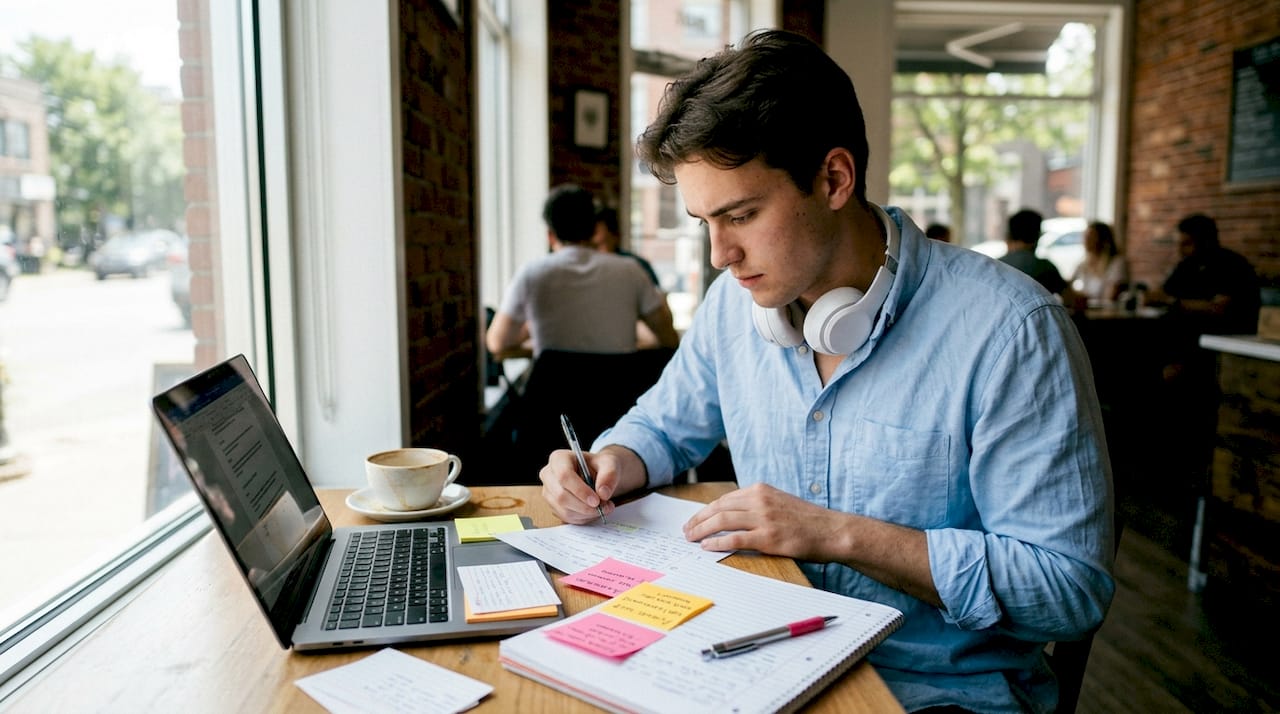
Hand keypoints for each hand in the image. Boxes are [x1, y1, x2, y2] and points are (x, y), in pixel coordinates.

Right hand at [539, 448, 623, 523]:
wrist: (599, 474)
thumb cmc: (600, 466)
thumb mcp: (610, 463)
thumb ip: (609, 475)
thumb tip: (603, 493)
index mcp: (559, 458)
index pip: (564, 475)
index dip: (580, 490)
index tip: (596, 500)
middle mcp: (549, 475)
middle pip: (561, 496)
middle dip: (584, 506)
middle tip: (604, 507)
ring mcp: (549, 492)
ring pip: (564, 510)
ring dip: (586, 513)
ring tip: (603, 508)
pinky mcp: (553, 506)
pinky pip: (567, 517)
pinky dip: (583, 518)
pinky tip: (593, 510)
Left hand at [682, 483, 851, 561]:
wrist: (832, 531)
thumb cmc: (808, 520)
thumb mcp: (780, 502)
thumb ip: (759, 505)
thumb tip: (734, 515)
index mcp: (761, 490)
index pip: (724, 499)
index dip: (706, 510)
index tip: (695, 519)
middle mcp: (760, 500)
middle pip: (719, 508)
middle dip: (698, 519)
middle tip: (686, 530)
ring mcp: (764, 518)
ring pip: (722, 521)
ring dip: (702, 530)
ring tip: (691, 539)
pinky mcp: (768, 538)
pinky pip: (735, 539)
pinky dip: (717, 542)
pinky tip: (706, 546)